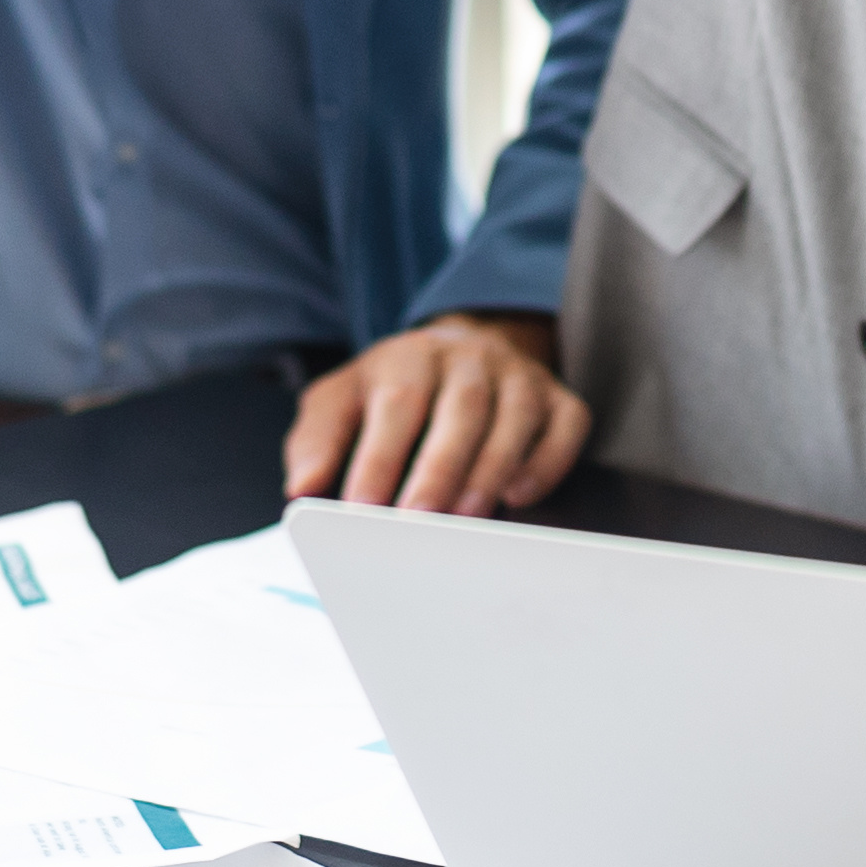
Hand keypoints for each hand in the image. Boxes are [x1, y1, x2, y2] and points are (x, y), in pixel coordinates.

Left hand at [283, 311, 591, 513]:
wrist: (466, 346)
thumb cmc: (395, 389)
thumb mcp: (342, 400)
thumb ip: (316, 442)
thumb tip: (300, 489)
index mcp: (409, 357)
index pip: (396, 404)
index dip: (379, 458)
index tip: (362, 509)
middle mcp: (468, 359)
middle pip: (459, 409)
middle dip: (439, 468)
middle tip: (418, 520)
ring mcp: (519, 376)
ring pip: (514, 417)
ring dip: (490, 470)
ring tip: (465, 518)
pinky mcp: (559, 399)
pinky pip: (565, 426)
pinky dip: (547, 462)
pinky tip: (519, 495)